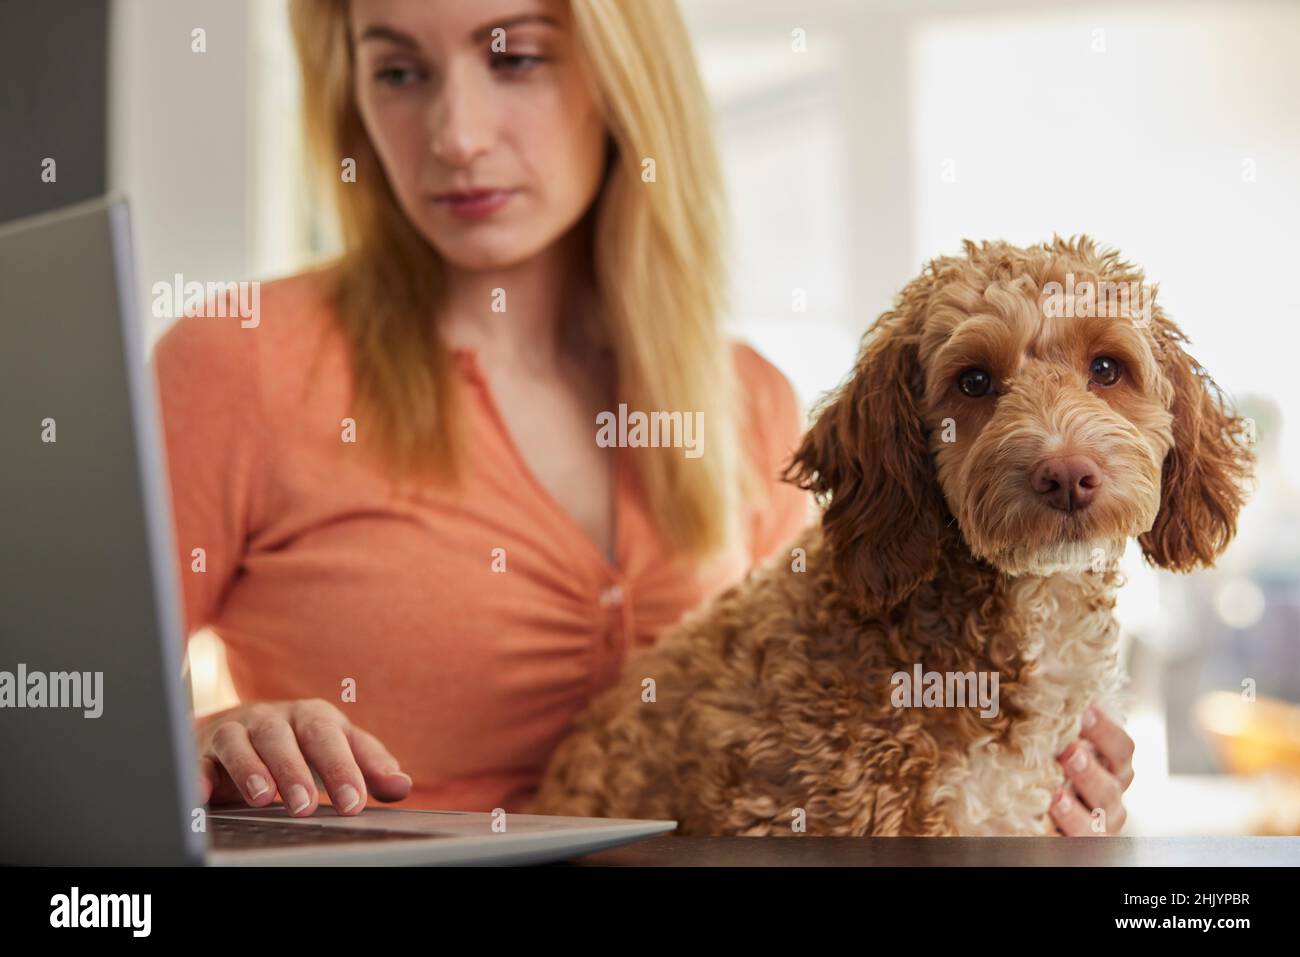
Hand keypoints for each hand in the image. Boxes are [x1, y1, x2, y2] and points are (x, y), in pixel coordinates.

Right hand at [195, 698, 411, 815]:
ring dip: (251, 770)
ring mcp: (237, 731)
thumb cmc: (303, 743)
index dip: (344, 769)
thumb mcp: (340, 749)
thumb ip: (371, 766)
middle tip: (307, 806)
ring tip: (263, 799)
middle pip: (284, 738)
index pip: (330, 738)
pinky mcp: (203, 751)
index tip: (355, 802)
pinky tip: (204, 797)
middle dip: (296, 771)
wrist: (245, 727)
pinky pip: (199, 761)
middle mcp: (274, 719)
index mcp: (313, 717)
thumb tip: (402, 786)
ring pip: (240, 743)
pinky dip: (198, 776)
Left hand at [1049, 704, 1134, 835]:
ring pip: (1100, 818)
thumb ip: (1057, 722)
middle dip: (1091, 768)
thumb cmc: (1050, 765)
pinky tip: (1048, 815)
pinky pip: (1078, 842)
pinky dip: (1066, 829)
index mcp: (1112, 765)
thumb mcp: (1058, 743)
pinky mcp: (1080, 847)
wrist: (1043, 816)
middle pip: (1114, 783)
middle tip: (1067, 751)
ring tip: (1055, 795)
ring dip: (1077, 807)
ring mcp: (1099, 825)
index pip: (1122, 747)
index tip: (1082, 710)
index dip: (1105, 730)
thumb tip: (1036, 672)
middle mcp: (1111, 796)